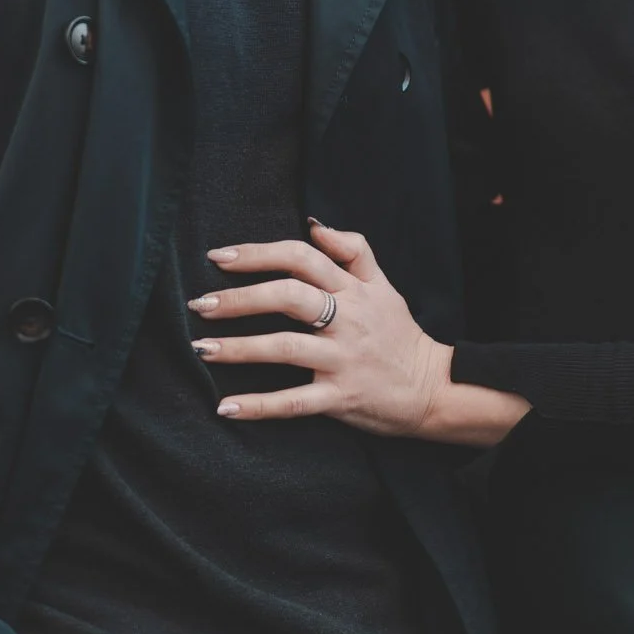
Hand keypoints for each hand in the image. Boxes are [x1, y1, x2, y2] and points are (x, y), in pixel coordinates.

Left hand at [188, 221, 452, 436]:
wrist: (433, 388)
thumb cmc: (399, 335)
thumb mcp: (384, 286)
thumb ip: (354, 251)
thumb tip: (314, 226)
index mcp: (353, 291)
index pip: (302, 259)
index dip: (259, 254)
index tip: (218, 256)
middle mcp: (347, 320)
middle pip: (289, 297)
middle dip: (240, 298)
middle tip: (200, 303)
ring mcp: (342, 360)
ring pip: (285, 348)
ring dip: (239, 348)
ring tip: (201, 348)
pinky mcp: (341, 398)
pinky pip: (295, 402)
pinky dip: (259, 406)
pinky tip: (226, 407)